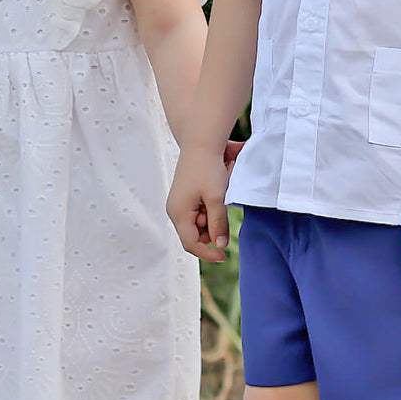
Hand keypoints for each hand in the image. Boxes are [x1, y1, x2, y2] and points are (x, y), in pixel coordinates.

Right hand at [167, 143, 231, 262]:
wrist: (200, 143)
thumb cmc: (208, 168)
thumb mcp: (217, 198)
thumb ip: (218, 224)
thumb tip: (219, 246)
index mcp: (179, 213)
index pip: (192, 244)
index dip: (209, 253)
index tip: (225, 256)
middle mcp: (175, 210)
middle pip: (195, 235)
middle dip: (212, 229)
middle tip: (221, 208)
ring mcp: (179, 203)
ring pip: (198, 224)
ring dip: (212, 217)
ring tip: (218, 197)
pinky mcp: (184, 197)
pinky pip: (198, 212)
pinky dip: (209, 208)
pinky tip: (214, 193)